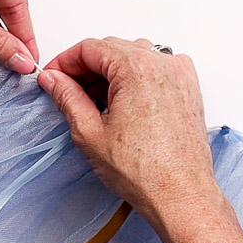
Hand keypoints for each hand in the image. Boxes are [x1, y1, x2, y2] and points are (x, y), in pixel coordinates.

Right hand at [38, 38, 220, 224]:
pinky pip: (156, 70)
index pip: (90, 47)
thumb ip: (67, 97)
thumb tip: (54, 79)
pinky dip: (137, 79)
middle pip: (113, 49)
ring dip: (112, 72)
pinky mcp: (189, 90)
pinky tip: (124, 104)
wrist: (181, 195)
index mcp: (137, 67)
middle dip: (87, 68)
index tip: (54, 76)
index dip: (65, 61)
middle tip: (69, 92)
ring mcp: (180, 76)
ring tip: (97, 102)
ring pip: (135, 56)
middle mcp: (163, 64)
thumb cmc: (145, 172)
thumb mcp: (90, 132)